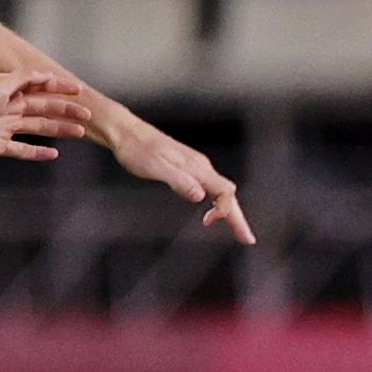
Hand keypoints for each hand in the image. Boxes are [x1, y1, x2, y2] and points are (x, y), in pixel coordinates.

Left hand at [0, 71, 88, 161]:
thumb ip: (23, 79)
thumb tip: (45, 74)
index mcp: (11, 91)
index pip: (41, 88)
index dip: (60, 89)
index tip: (79, 90)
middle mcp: (11, 108)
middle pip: (44, 109)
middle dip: (66, 111)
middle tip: (87, 116)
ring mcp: (6, 128)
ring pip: (39, 128)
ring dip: (59, 130)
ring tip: (79, 133)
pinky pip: (23, 150)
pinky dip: (38, 153)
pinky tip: (54, 154)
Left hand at [112, 126, 255, 244]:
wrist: (125, 133)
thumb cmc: (136, 150)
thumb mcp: (155, 167)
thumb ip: (179, 181)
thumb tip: (200, 195)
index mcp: (196, 167)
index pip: (225, 191)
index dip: (229, 212)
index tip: (216, 226)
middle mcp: (200, 166)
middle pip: (228, 193)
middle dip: (238, 217)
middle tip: (246, 238)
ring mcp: (195, 165)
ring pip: (221, 190)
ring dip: (229, 210)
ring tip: (234, 228)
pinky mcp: (187, 167)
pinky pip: (211, 186)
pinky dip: (217, 202)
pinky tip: (211, 210)